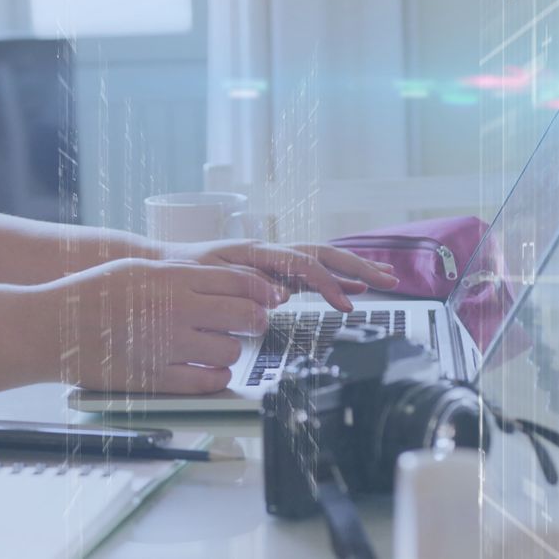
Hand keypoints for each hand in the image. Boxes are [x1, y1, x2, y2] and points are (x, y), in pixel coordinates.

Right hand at [44, 258, 284, 393]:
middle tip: (251, 324)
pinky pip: (208, 382)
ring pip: (231, 352)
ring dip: (231, 349)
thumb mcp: (140, 269)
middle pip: (246, 317)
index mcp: (172, 278)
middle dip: (255, 321)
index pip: (240, 283)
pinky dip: (216, 376)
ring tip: (217, 345)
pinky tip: (208, 368)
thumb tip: (228, 284)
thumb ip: (184, 275)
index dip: (262, 292)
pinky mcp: (157, 378)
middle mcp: (175, 311)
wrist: (51, 327)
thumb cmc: (92, 294)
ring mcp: (167, 346)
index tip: (268, 299)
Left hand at [162, 240, 398, 311]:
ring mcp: (276, 261)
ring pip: (324, 261)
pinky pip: (313, 273)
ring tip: (386, 279)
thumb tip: (280, 296)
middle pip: (325, 255)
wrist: (168, 266)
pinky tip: (354, 289)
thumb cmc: (185, 272)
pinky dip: (337, 279)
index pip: (306, 266)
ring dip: (355, 270)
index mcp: (260, 252)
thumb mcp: (210, 279)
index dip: (329, 285)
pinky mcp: (275, 272)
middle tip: (390, 281)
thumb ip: (245, 285)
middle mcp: (272, 252)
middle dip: (360, 268)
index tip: (346, 306)